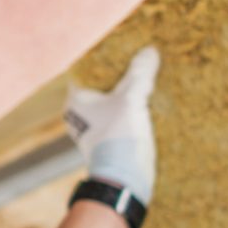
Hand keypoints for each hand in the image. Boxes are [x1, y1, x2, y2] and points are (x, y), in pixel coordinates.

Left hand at [63, 46, 159, 203]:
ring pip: (113, 101)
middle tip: (139, 58)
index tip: (122, 46)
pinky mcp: (110, 140)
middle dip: (120, 74)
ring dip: (129, 92)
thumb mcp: (131, 100)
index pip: (87, 70)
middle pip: (102, 86)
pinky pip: (122, 116)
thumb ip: (140, 73)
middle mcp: (81, 114)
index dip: (104, 58)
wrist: (125, 181)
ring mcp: (95, 128)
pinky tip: (151, 100)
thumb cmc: (119, 138)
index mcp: (76, 101)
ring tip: (148, 75)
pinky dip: (133, 108)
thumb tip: (150, 51)